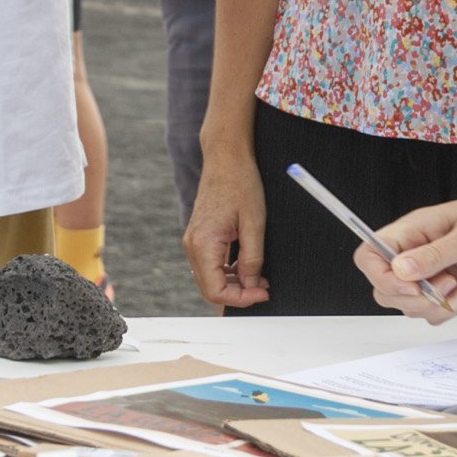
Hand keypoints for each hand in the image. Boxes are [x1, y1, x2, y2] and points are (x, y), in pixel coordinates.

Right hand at [182, 136, 268, 307]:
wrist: (226, 157)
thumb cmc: (240, 183)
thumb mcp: (254, 222)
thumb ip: (252, 258)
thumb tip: (252, 285)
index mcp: (203, 244)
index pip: (215, 291)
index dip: (241, 299)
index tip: (262, 293)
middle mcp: (192, 245)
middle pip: (210, 289)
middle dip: (238, 293)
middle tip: (264, 289)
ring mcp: (194, 241)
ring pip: (210, 278)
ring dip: (234, 283)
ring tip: (260, 278)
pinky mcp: (200, 236)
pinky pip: (211, 265)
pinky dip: (228, 271)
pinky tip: (247, 265)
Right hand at [350, 190, 456, 321]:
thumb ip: (434, 255)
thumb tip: (400, 270)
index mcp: (411, 231)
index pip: (369, 255)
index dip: (381, 277)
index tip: (412, 286)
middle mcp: (412, 251)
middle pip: (385, 289)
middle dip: (416, 299)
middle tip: (446, 285)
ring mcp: (425, 270)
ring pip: (408, 305)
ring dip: (437, 305)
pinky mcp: (440, 285)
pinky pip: (430, 310)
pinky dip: (451, 308)